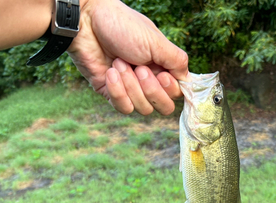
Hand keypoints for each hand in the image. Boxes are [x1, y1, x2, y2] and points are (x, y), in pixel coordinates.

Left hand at [67, 0, 187, 115]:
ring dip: (131, 86)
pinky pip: (124, 108)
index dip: (171, 89)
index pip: (176, 93)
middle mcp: (148, 80)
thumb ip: (177, 61)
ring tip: (119, 63)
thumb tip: (188, 81)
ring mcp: (130, 89)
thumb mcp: (156, 42)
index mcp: (162, 66)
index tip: (163, 74)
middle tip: (140, 68)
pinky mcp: (111, 93)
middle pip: (163, 107)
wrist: (86, 22)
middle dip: (152, 90)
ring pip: (143, 108)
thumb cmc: (122, 25)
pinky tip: (111, 73)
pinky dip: (118, 92)